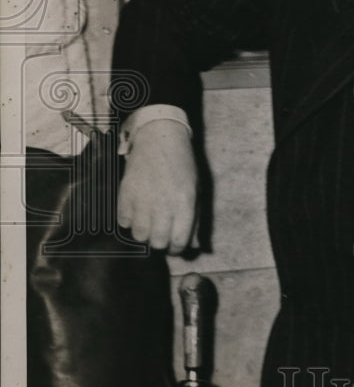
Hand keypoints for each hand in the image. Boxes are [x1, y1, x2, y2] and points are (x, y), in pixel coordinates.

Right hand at [117, 119, 197, 253]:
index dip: (177, 249)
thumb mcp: (195, 189)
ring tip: (149, 222)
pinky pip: (123, 222)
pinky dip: (130, 221)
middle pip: (158, 242)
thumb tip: (194, 245)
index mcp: (184, 202)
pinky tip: (137, 211)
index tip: (175, 246)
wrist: (159, 137)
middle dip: (161, 242)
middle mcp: (162, 204)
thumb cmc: (182, 164)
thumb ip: (194, 218)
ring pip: (139, 235)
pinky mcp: (124, 194)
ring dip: (145, 233)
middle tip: (162, 234)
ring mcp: (141, 199)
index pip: (179, 241)